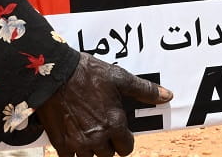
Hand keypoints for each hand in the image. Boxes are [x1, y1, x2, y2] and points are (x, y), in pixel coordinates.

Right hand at [36, 53, 170, 156]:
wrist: (53, 73)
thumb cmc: (87, 74)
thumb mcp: (119, 78)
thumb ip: (144, 91)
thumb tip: (168, 96)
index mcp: (114, 124)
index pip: (126, 149)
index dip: (123, 140)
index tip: (117, 130)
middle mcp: (98, 138)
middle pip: (108, 155)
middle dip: (107, 144)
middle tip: (100, 129)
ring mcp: (78, 143)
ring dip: (90, 149)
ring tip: (86, 133)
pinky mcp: (61, 144)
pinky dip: (72, 153)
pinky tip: (72, 139)